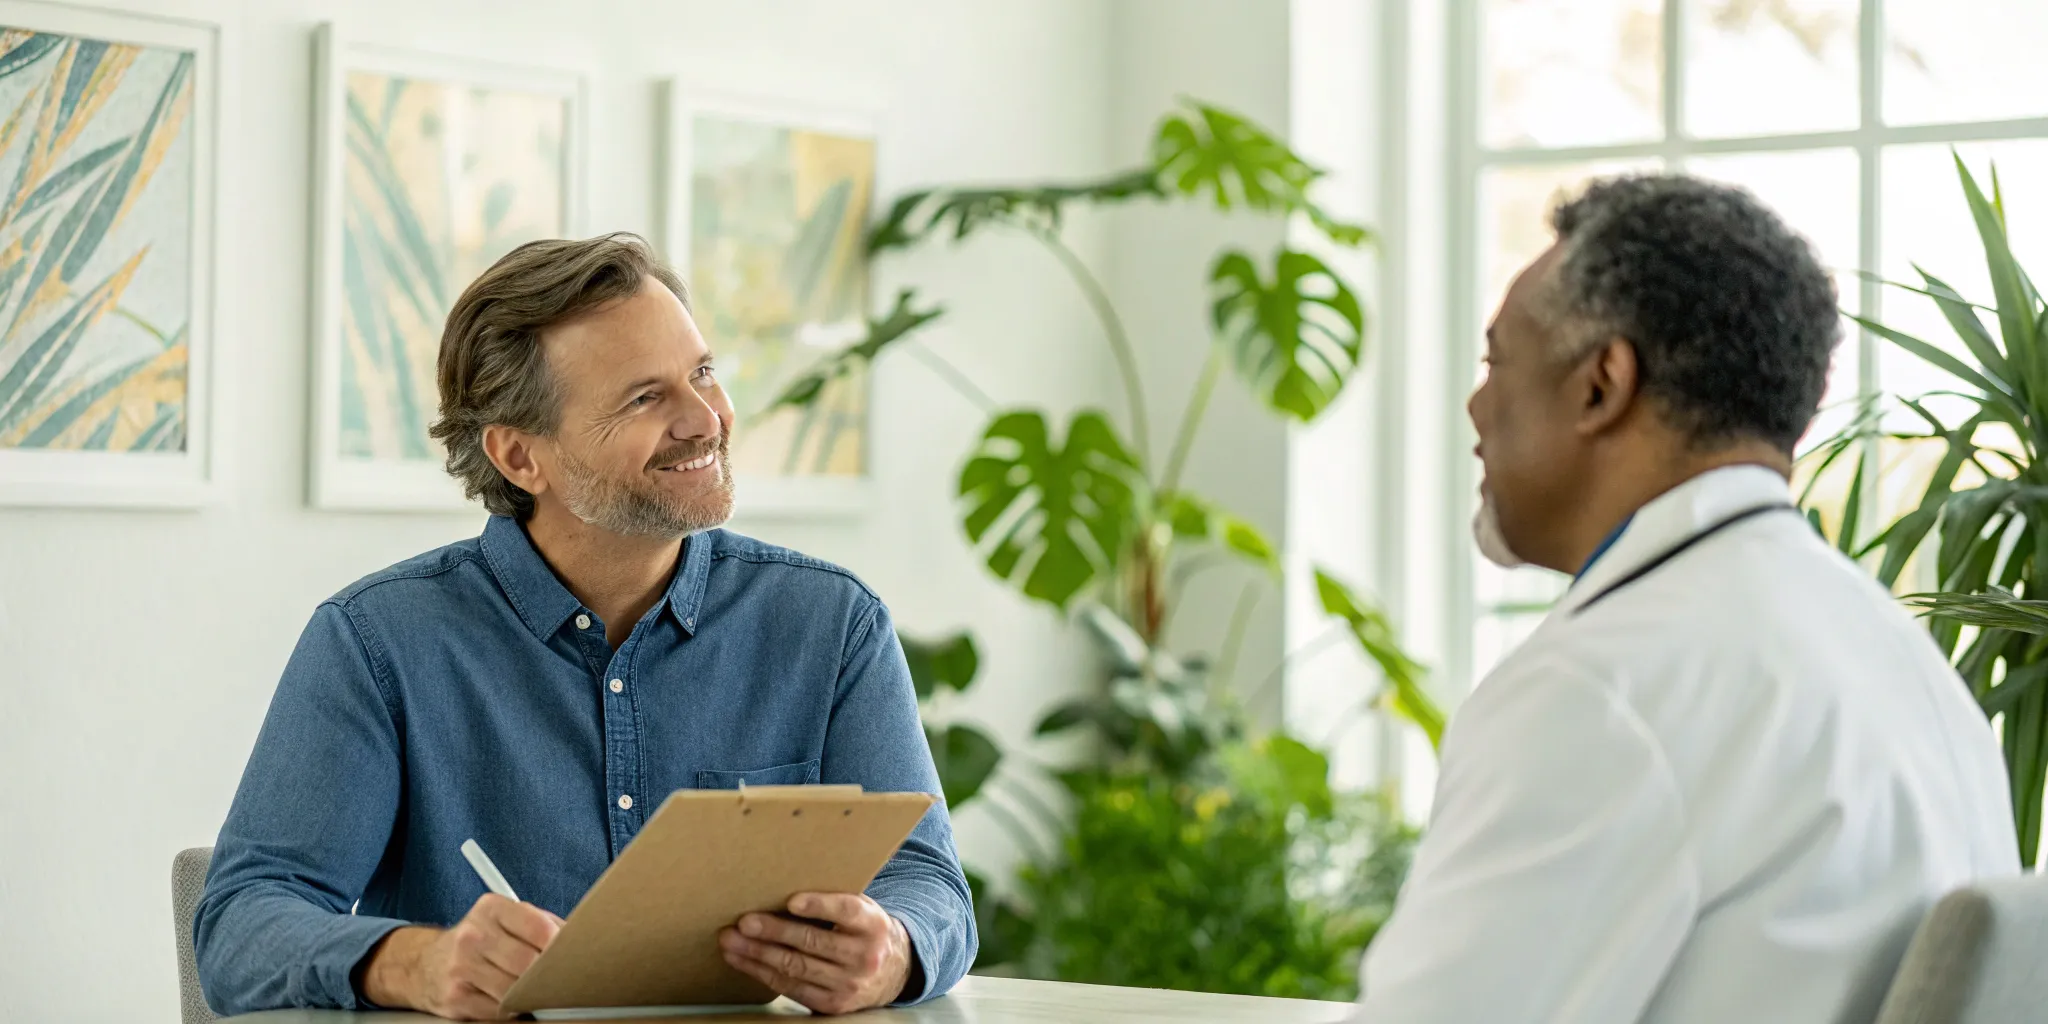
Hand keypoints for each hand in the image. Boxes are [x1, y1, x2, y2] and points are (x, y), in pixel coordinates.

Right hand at [359, 893, 562, 1020]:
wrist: (424, 964)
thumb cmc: (479, 940)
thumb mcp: (505, 919)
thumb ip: (542, 924)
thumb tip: (580, 940)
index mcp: (491, 908)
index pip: (539, 927)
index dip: (561, 947)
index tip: (571, 957)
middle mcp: (473, 935)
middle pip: (528, 963)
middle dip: (547, 975)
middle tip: (559, 980)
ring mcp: (461, 967)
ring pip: (515, 990)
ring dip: (530, 994)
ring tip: (536, 990)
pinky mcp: (455, 998)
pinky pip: (498, 1010)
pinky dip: (511, 1009)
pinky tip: (511, 1000)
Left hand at [719, 893, 913, 1014]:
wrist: (895, 972)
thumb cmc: (865, 931)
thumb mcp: (862, 911)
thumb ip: (834, 902)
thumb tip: (781, 886)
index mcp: (873, 924)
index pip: (846, 911)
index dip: (819, 906)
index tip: (792, 901)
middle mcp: (864, 956)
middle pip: (812, 942)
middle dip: (773, 932)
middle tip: (744, 922)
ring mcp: (849, 984)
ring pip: (796, 967)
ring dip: (758, 954)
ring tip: (732, 941)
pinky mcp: (833, 1004)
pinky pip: (791, 988)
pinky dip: (763, 973)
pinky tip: (744, 961)